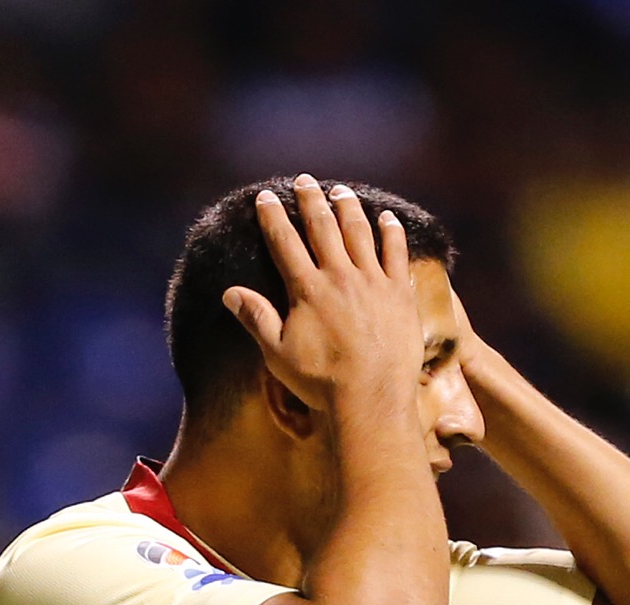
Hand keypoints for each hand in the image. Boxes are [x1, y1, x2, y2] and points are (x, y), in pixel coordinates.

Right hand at [222, 176, 422, 412]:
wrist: (371, 398)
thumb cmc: (321, 381)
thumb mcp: (278, 353)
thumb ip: (256, 318)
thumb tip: (229, 293)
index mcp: (307, 289)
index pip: (284, 242)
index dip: (272, 216)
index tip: (265, 197)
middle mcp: (339, 276)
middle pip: (322, 227)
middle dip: (310, 200)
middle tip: (304, 181)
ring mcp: (373, 282)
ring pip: (359, 233)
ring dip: (348, 208)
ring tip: (341, 191)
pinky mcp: (399, 294)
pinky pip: (397, 253)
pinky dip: (392, 232)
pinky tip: (388, 218)